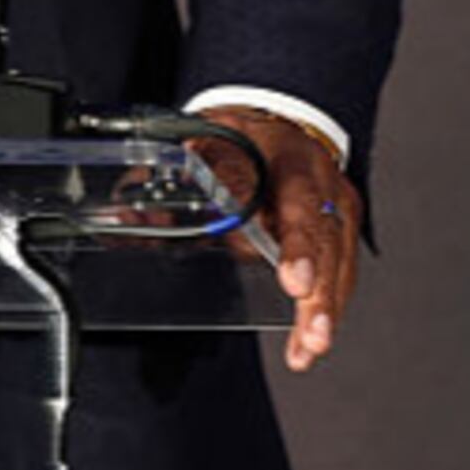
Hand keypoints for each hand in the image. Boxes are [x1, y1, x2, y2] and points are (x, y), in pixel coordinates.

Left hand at [194, 110, 361, 373]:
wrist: (282, 122)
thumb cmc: (245, 137)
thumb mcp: (210, 141)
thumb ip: (172, 180)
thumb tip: (127, 214)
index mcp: (290, 159)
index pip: (299, 203)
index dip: (298, 246)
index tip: (294, 282)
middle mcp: (323, 184)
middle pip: (326, 243)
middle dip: (320, 294)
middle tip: (312, 334)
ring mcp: (337, 207)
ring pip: (340, 263)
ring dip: (325, 310)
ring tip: (309, 348)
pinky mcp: (341, 229)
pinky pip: (341, 273)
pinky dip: (327, 308)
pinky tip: (309, 343)